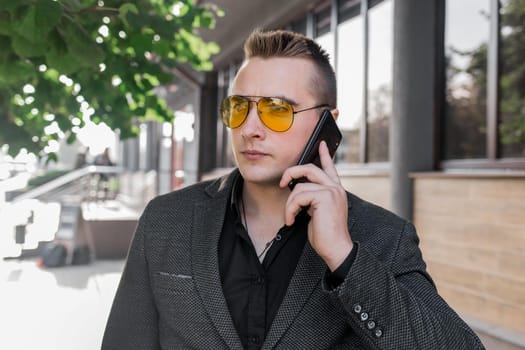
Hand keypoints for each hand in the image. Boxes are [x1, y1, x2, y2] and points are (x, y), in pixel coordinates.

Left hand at [280, 141, 353, 270]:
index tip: (321, 144)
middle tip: (282, 183)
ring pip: (299, 187)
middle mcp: (336, 188)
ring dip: (289, 205)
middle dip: (291, 172)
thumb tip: (297, 191)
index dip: (324, 155)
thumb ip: (312, 199)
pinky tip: (292, 220)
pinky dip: (291, 209)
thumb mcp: (317, 212)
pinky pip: (298, 196)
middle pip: (309, 168)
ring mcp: (331, 191)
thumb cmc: (325, 234)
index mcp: (336, 190)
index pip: (330, 168)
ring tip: (290, 218)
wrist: (336, 248)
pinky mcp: (325, 197)